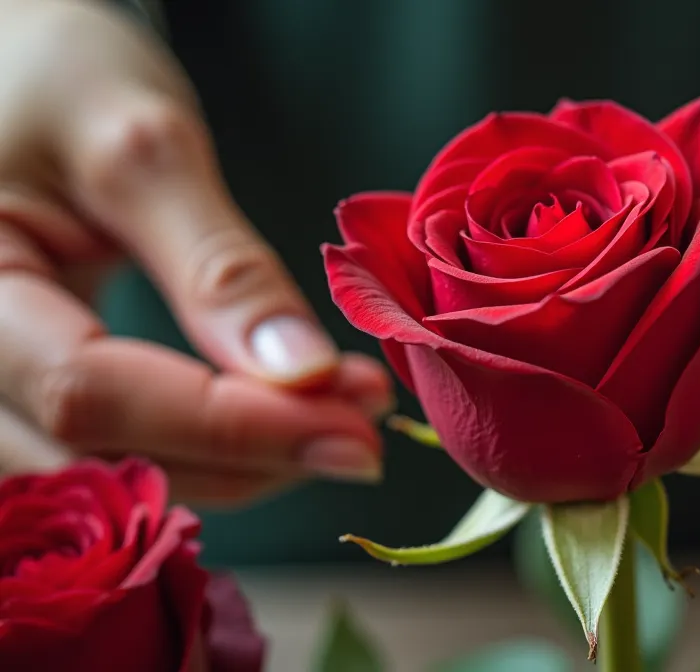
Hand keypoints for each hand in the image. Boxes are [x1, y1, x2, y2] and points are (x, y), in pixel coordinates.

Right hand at [0, 0, 391, 503]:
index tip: (354, 426)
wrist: (20, 69)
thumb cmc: (60, 78)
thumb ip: (219, 266)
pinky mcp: (26, 396)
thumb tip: (307, 374)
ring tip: (335, 418)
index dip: (232, 424)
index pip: (88, 395)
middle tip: (361, 427)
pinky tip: (276, 425)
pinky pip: (109, 461)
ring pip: (106, 480)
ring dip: (233, 468)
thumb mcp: (142, 149)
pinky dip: (202, 454)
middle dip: (247, 457)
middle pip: (95, 461)